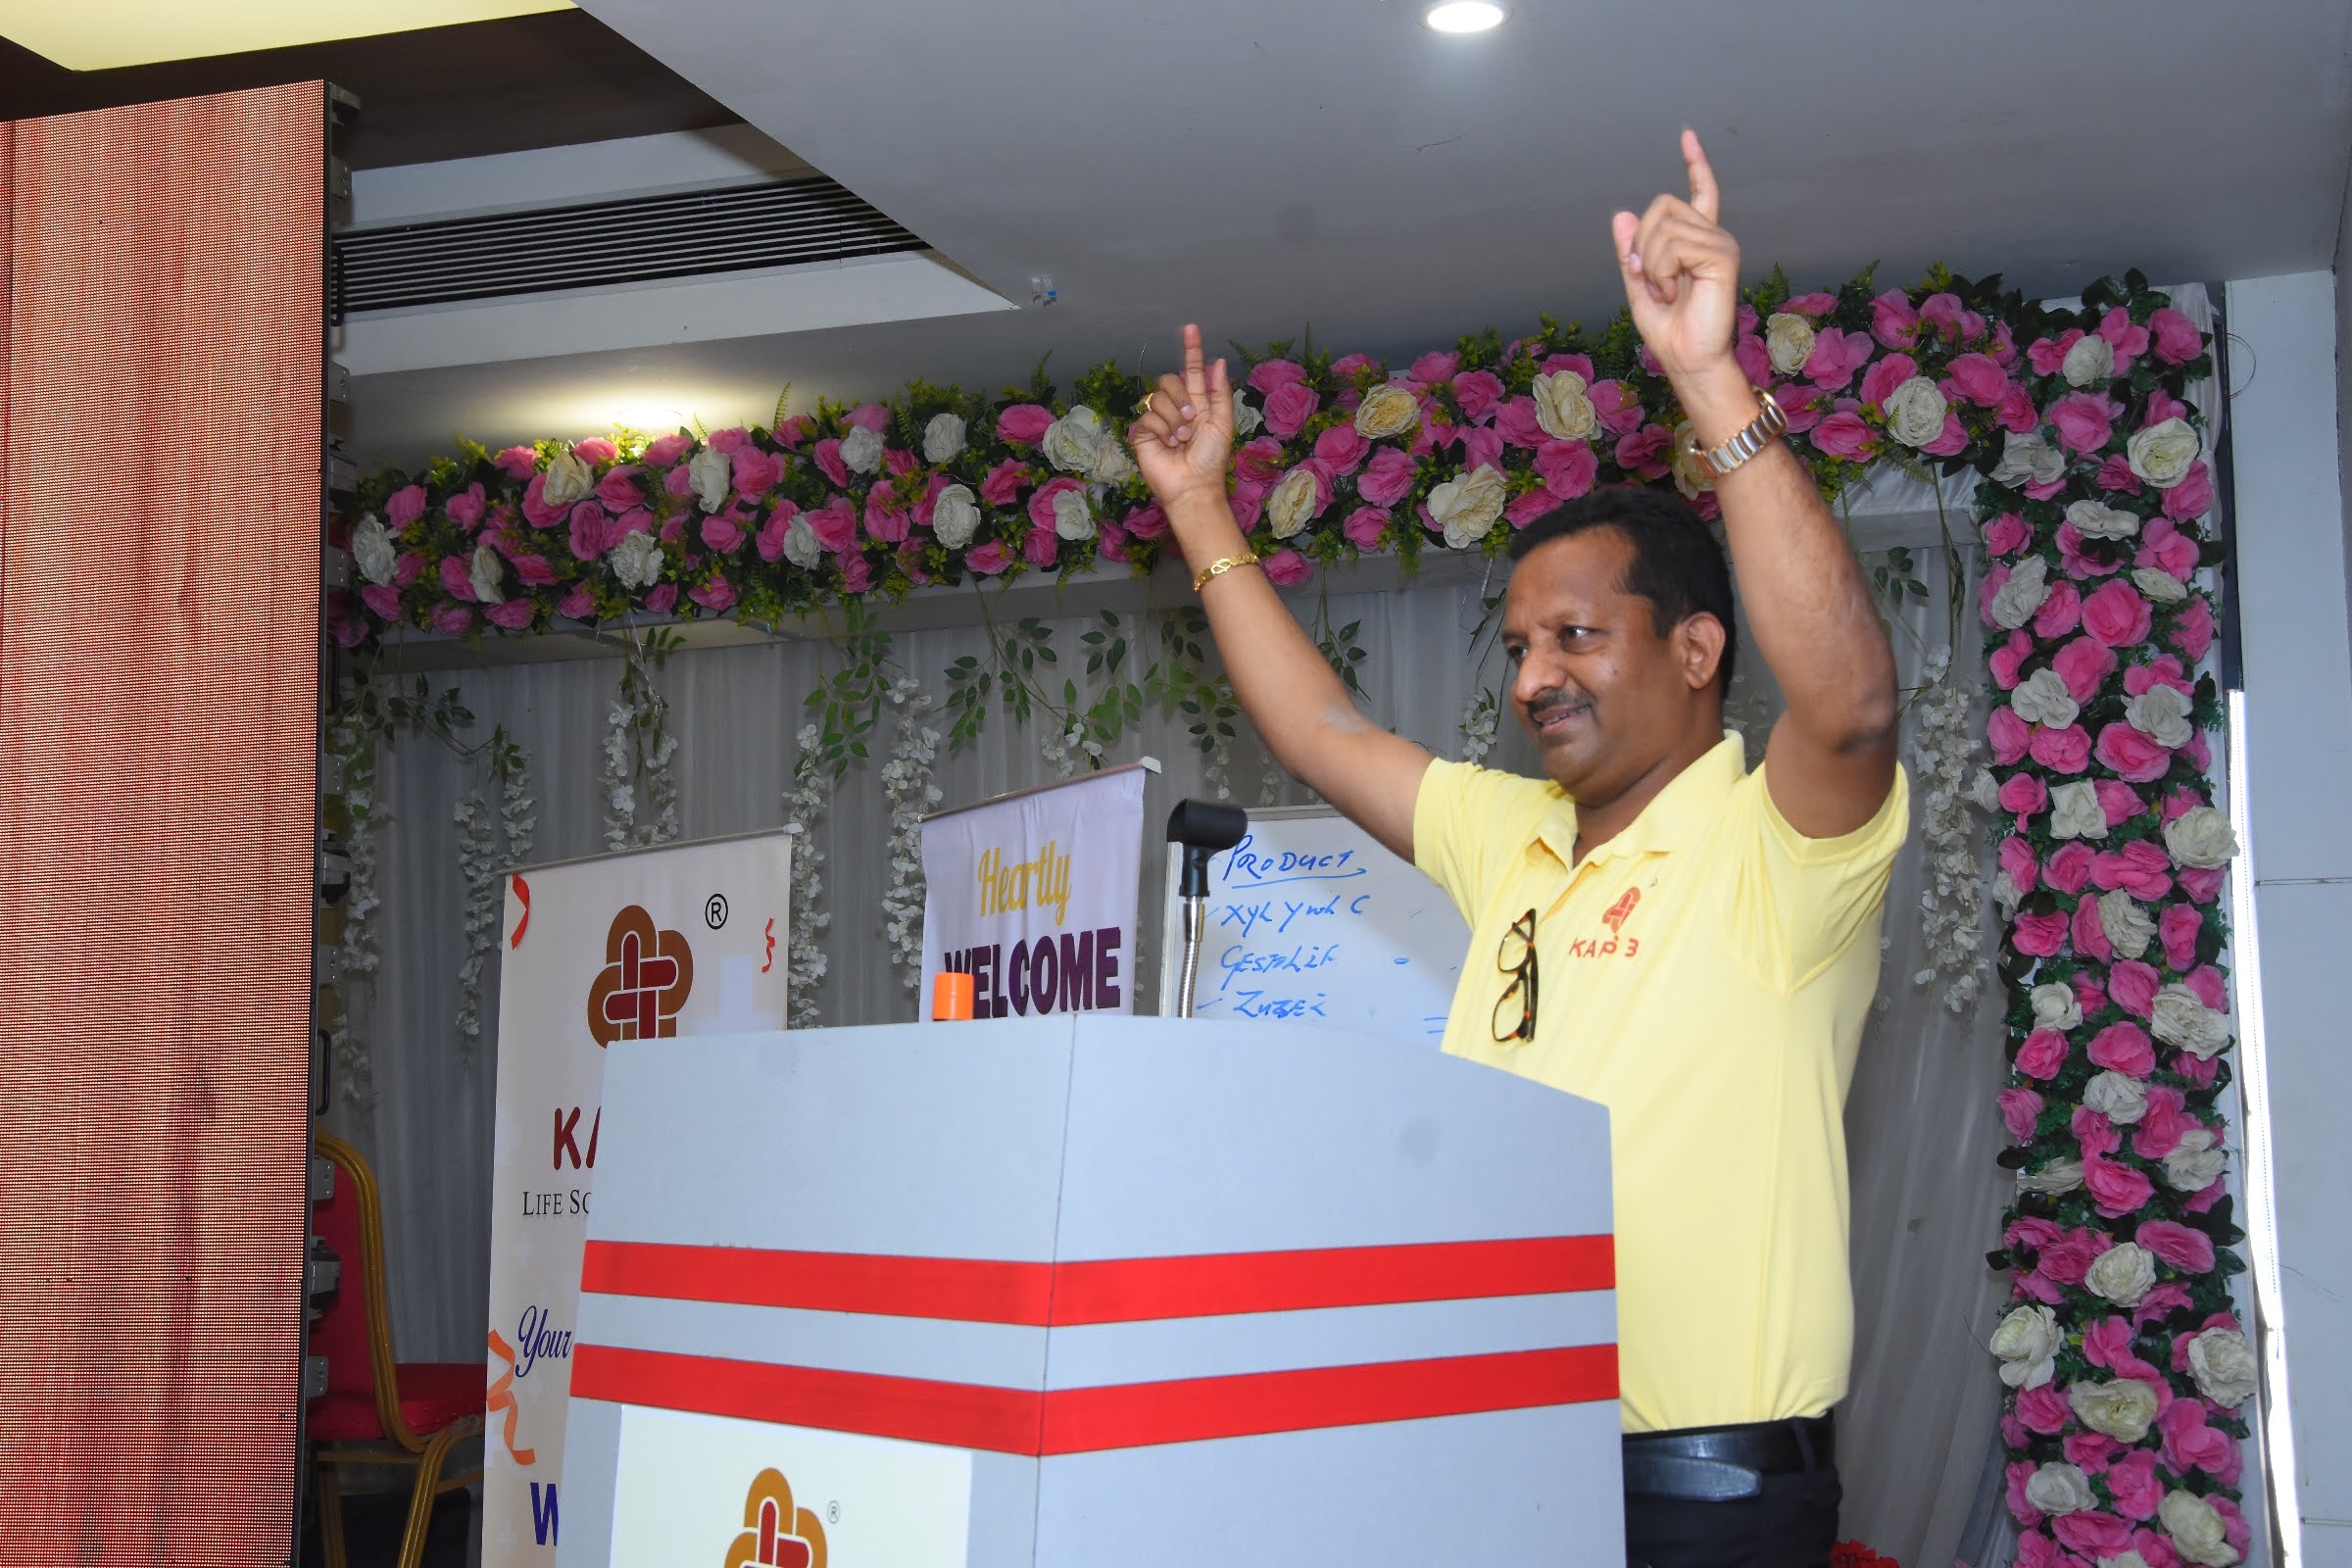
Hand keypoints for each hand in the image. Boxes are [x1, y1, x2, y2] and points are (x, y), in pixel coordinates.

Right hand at [1130, 324, 1234, 518]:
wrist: (1193, 485)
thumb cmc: (1211, 459)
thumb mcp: (1222, 422)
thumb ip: (1219, 392)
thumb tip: (1217, 361)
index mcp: (1197, 403)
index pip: (1191, 371)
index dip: (1191, 350)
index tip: (1191, 328)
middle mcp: (1176, 408)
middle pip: (1170, 380)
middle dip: (1181, 397)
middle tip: (1191, 420)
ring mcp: (1158, 420)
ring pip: (1158, 398)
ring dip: (1174, 419)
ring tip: (1182, 439)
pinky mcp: (1142, 432)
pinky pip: (1148, 416)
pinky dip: (1161, 429)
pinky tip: (1168, 444)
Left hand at [1611, 130, 1744, 403]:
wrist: (1688, 360)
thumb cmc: (1669, 330)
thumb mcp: (1639, 286)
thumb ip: (1631, 253)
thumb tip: (1622, 214)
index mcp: (1697, 241)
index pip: (1700, 193)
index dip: (1695, 164)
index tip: (1688, 136)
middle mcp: (1712, 236)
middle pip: (1661, 206)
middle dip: (1642, 245)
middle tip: (1654, 282)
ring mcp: (1720, 244)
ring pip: (1664, 227)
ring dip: (1651, 265)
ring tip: (1667, 292)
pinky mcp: (1723, 256)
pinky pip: (1675, 245)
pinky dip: (1662, 270)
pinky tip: (1674, 291)